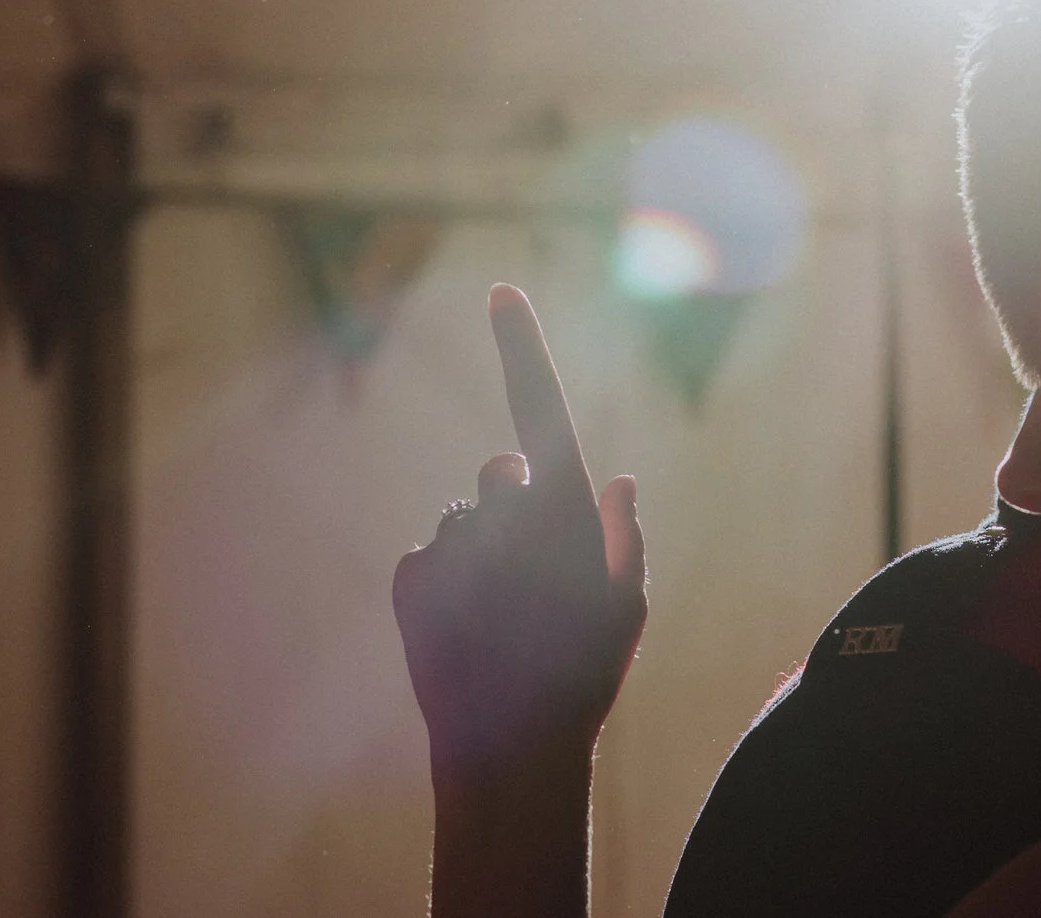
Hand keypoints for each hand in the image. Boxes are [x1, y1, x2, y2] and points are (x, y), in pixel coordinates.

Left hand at [394, 284, 647, 780]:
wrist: (510, 750)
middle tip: (535, 578)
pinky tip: (466, 634)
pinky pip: (430, 557)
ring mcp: (454, 540)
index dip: (521, 343)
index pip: (539, 404)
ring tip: (502, 622)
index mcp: (566, 506)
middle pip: (503, 475)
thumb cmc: (586, 677)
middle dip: (514, 505)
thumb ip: (624, 537)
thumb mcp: (629, 608)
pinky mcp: (412, 574)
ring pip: (465, 522)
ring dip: (480, 555)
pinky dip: (444, 586)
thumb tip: (618, 479)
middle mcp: (505, 510)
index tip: (500, 290)